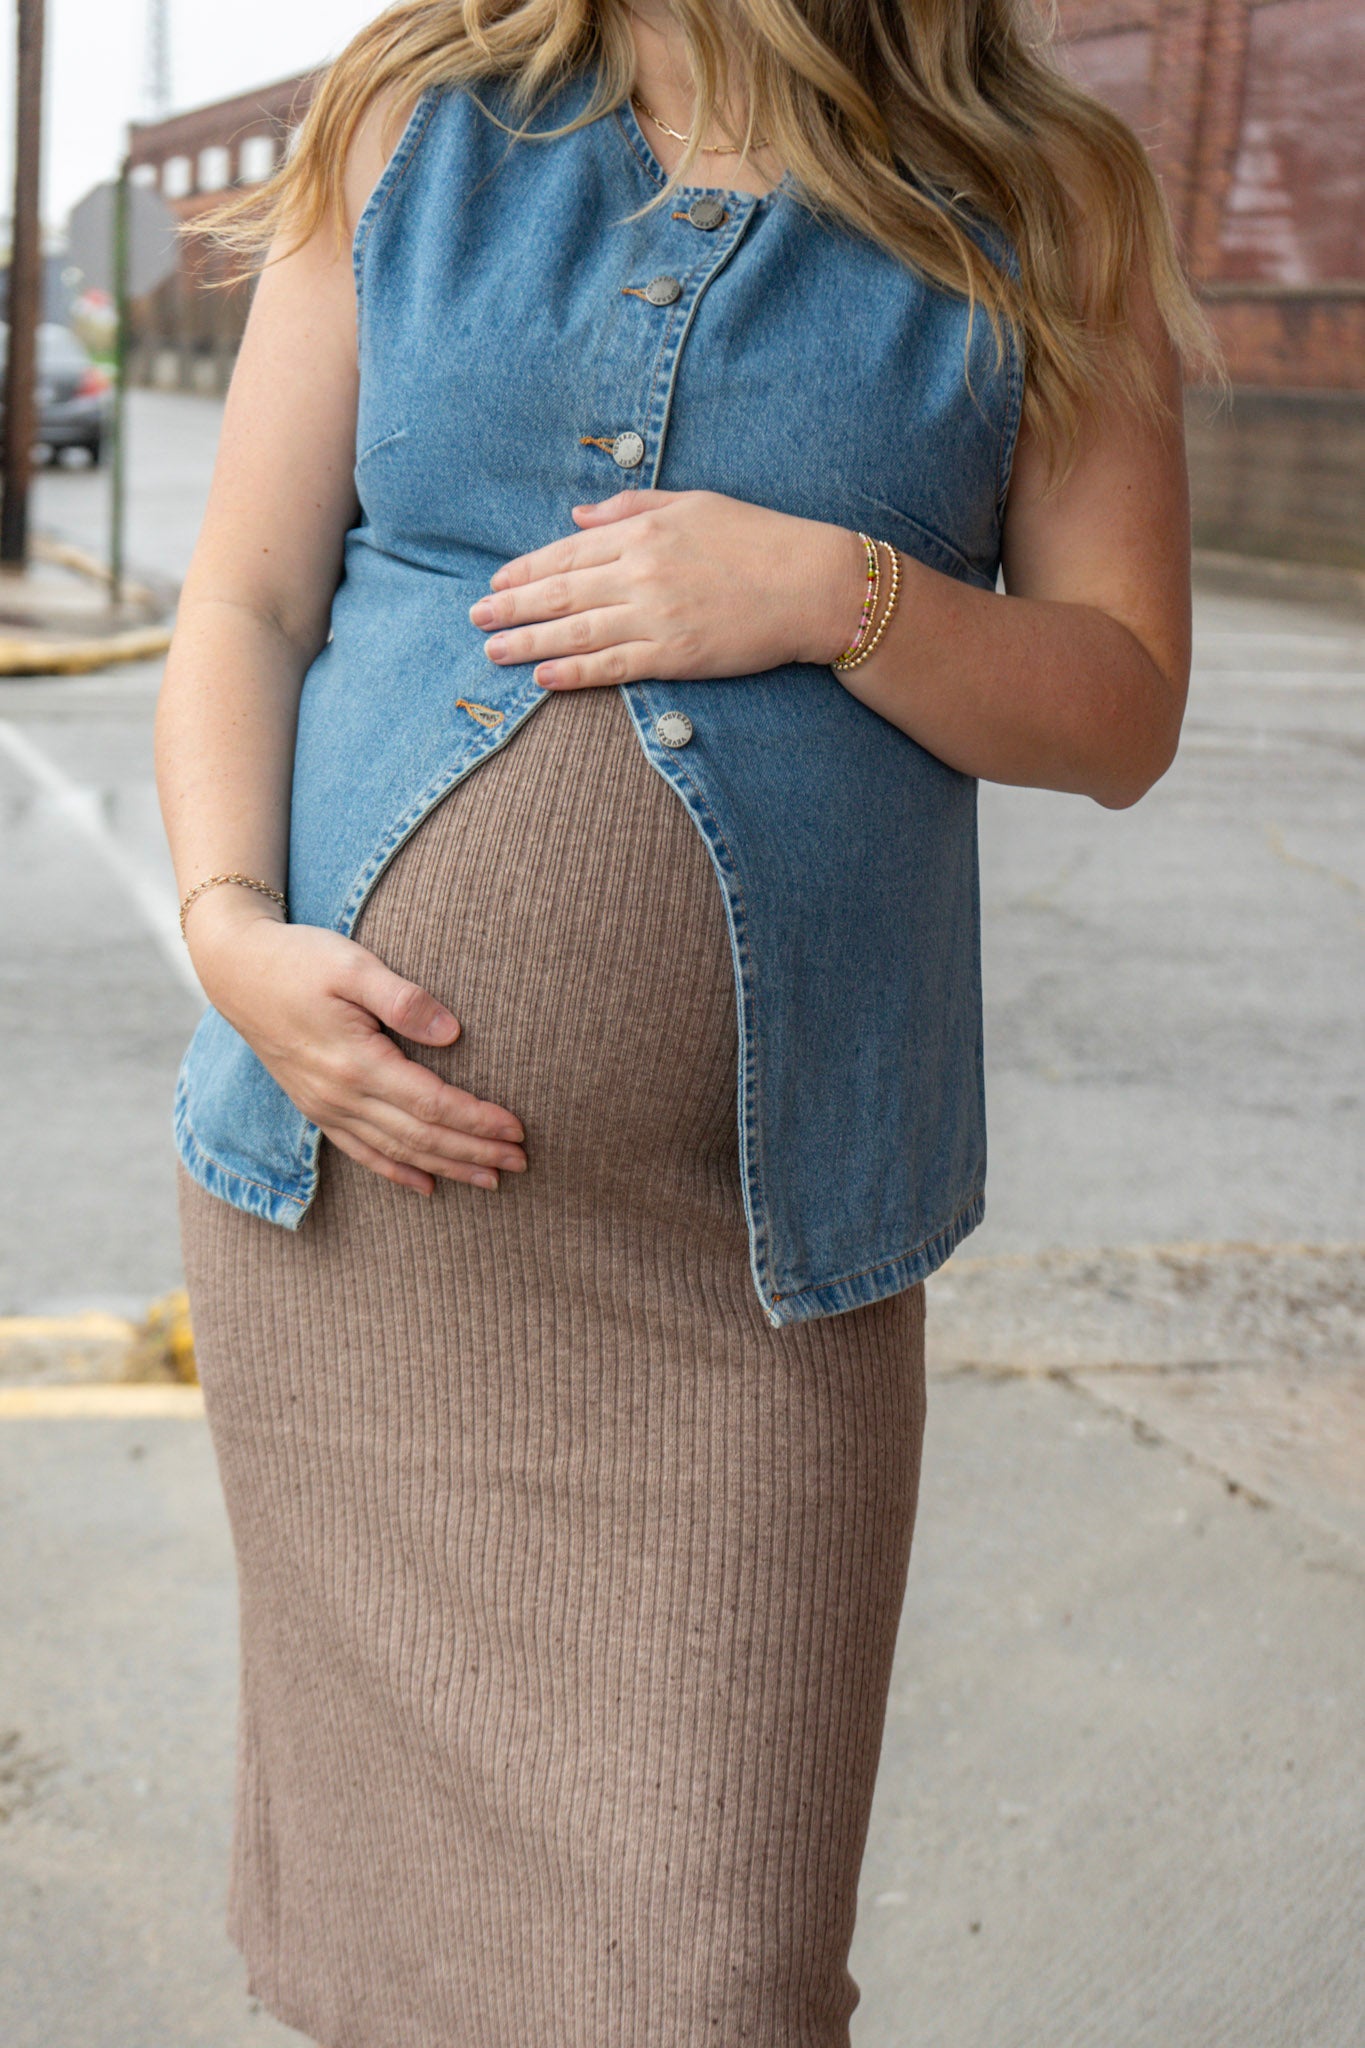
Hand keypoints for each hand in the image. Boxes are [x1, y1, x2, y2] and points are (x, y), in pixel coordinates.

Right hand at [184, 891, 526, 1196]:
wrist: (235, 971)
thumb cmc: (299, 959)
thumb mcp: (353, 965)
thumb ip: (403, 999)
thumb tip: (452, 1033)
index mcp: (357, 1063)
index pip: (432, 1105)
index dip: (477, 1121)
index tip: (517, 1130)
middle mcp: (341, 1095)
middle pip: (421, 1137)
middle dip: (474, 1153)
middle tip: (521, 1163)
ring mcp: (325, 1106)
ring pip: (396, 1151)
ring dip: (446, 1168)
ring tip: (490, 1181)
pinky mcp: (316, 1107)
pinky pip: (361, 1152)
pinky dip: (397, 1172)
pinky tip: (427, 1186)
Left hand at [468, 489, 864, 689]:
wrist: (812, 584)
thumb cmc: (759, 538)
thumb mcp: (694, 503)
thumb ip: (632, 509)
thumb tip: (578, 516)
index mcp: (644, 531)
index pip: (569, 550)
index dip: (527, 569)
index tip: (498, 581)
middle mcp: (641, 572)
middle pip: (561, 591)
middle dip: (512, 606)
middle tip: (475, 617)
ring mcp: (656, 616)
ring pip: (575, 632)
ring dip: (528, 642)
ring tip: (493, 649)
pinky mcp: (675, 656)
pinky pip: (611, 666)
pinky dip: (572, 673)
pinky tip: (541, 678)